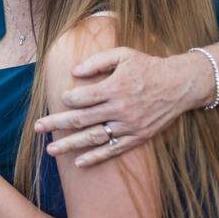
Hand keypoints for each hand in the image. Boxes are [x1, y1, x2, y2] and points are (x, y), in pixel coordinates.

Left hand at [35, 47, 192, 167]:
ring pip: (94, 138)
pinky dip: (96, 157)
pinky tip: (79, 163)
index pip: (82, 97)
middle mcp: (120, 108)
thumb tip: (73, 70)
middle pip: (81, 119)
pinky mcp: (138, 137)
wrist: (181, 84)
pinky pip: (114, 150)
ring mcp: (129, 125)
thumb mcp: (123, 54)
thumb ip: (97, 61)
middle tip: (37, 128)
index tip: (62, 99)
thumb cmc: (148, 66)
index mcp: (115, 87)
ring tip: (51, 150)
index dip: (68, 99)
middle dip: (56, 124)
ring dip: (70, 145)